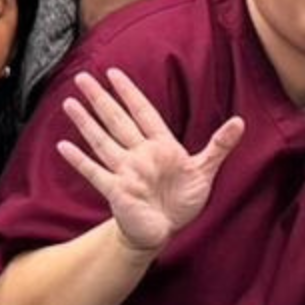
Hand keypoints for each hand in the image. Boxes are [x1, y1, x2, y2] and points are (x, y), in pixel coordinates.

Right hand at [55, 69, 243, 254]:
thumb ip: (219, 145)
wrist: (164, 230)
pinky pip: (95, 172)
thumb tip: (240, 121)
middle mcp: (139, 154)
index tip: (114, 73)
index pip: (142, 112)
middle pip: (116, 121)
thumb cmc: (181, 200)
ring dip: (86, 123)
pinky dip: (80, 160)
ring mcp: (125, 171)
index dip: (129, 93)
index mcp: (161, 145)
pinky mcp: (116, 191)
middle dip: (100, 99)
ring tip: (69, 103)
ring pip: (102, 141)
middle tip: (82, 77)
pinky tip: (64, 146)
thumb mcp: (204, 171)